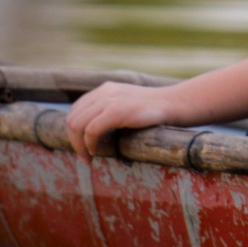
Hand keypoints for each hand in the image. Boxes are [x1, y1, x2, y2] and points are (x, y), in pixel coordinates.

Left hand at [65, 82, 180, 158]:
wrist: (175, 104)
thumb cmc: (154, 111)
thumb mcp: (128, 104)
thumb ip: (111, 111)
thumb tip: (92, 133)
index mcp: (105, 90)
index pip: (76, 110)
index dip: (74, 131)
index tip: (83, 147)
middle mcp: (104, 92)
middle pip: (72, 118)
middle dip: (73, 141)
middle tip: (84, 157)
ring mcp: (110, 100)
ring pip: (77, 125)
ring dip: (78, 145)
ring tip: (89, 156)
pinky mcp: (117, 110)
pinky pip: (91, 130)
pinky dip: (88, 144)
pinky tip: (96, 151)